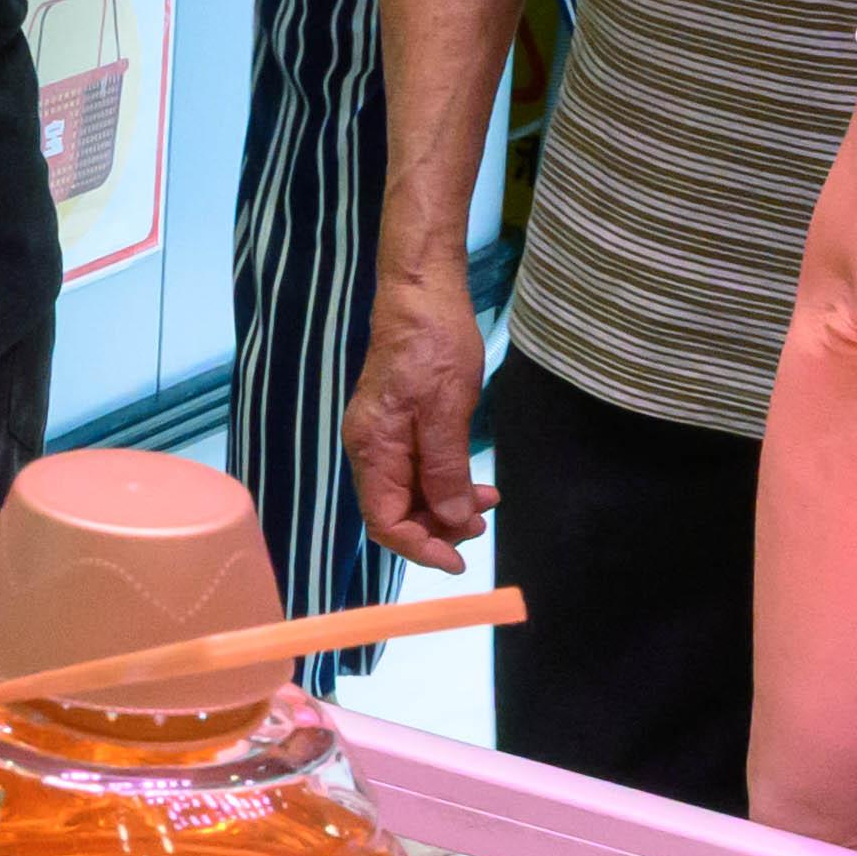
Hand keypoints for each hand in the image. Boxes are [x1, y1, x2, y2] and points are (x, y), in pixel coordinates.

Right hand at [342, 268, 494, 574]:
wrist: (421, 296)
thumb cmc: (434, 347)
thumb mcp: (446, 411)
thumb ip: (444, 470)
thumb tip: (449, 518)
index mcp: (373, 448)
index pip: (384, 521)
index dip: (420, 547)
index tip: (460, 559)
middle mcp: (370, 449)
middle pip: (395, 513)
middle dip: (438, 527)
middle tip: (482, 519)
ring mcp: (382, 438)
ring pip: (408, 495)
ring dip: (445, 507)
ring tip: (486, 500)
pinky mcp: (397, 427)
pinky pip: (415, 472)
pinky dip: (444, 485)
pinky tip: (472, 481)